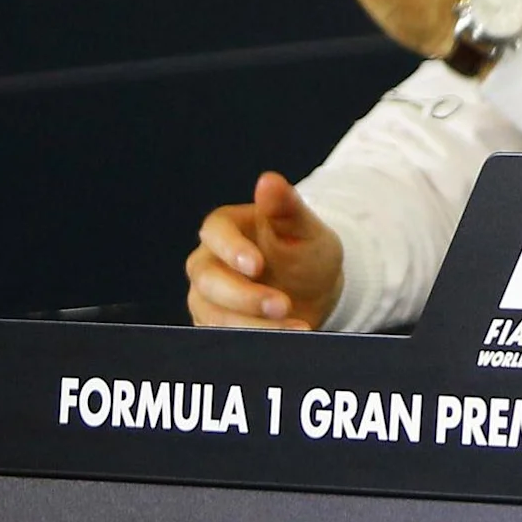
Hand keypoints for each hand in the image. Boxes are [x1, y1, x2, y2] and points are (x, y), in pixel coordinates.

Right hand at [185, 173, 343, 329]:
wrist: (314, 290)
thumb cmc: (305, 251)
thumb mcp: (305, 228)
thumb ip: (286, 207)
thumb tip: (269, 180)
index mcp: (227, 228)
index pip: (215, 233)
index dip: (232, 249)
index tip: (257, 264)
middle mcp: (209, 262)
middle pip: (208, 279)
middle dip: (244, 295)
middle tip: (282, 304)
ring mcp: (207, 296)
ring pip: (213, 313)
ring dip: (253, 325)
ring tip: (296, 327)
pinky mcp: (214, 324)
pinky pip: (223, 336)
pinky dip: (253, 341)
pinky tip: (284, 338)